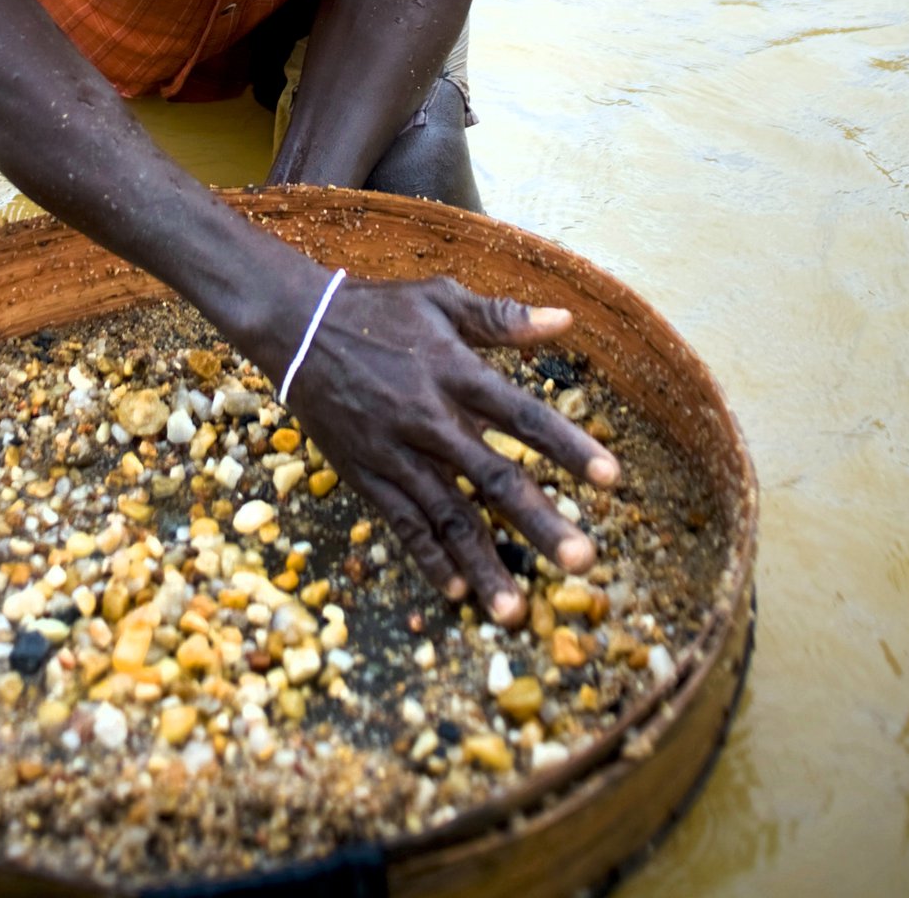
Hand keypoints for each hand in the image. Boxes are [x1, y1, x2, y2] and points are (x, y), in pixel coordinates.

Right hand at [275, 275, 619, 626]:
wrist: (296, 329)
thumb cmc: (375, 310)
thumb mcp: (439, 298)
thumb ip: (502, 317)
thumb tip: (565, 320)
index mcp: (455, 373)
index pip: (523, 415)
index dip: (569, 446)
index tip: (612, 479)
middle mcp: (428, 419)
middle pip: (492, 478)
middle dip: (539, 522)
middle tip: (582, 562)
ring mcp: (395, 453)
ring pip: (446, 517)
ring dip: (484, 564)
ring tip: (515, 611)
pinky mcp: (366, 474)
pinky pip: (402, 524)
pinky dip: (429, 559)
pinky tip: (458, 593)